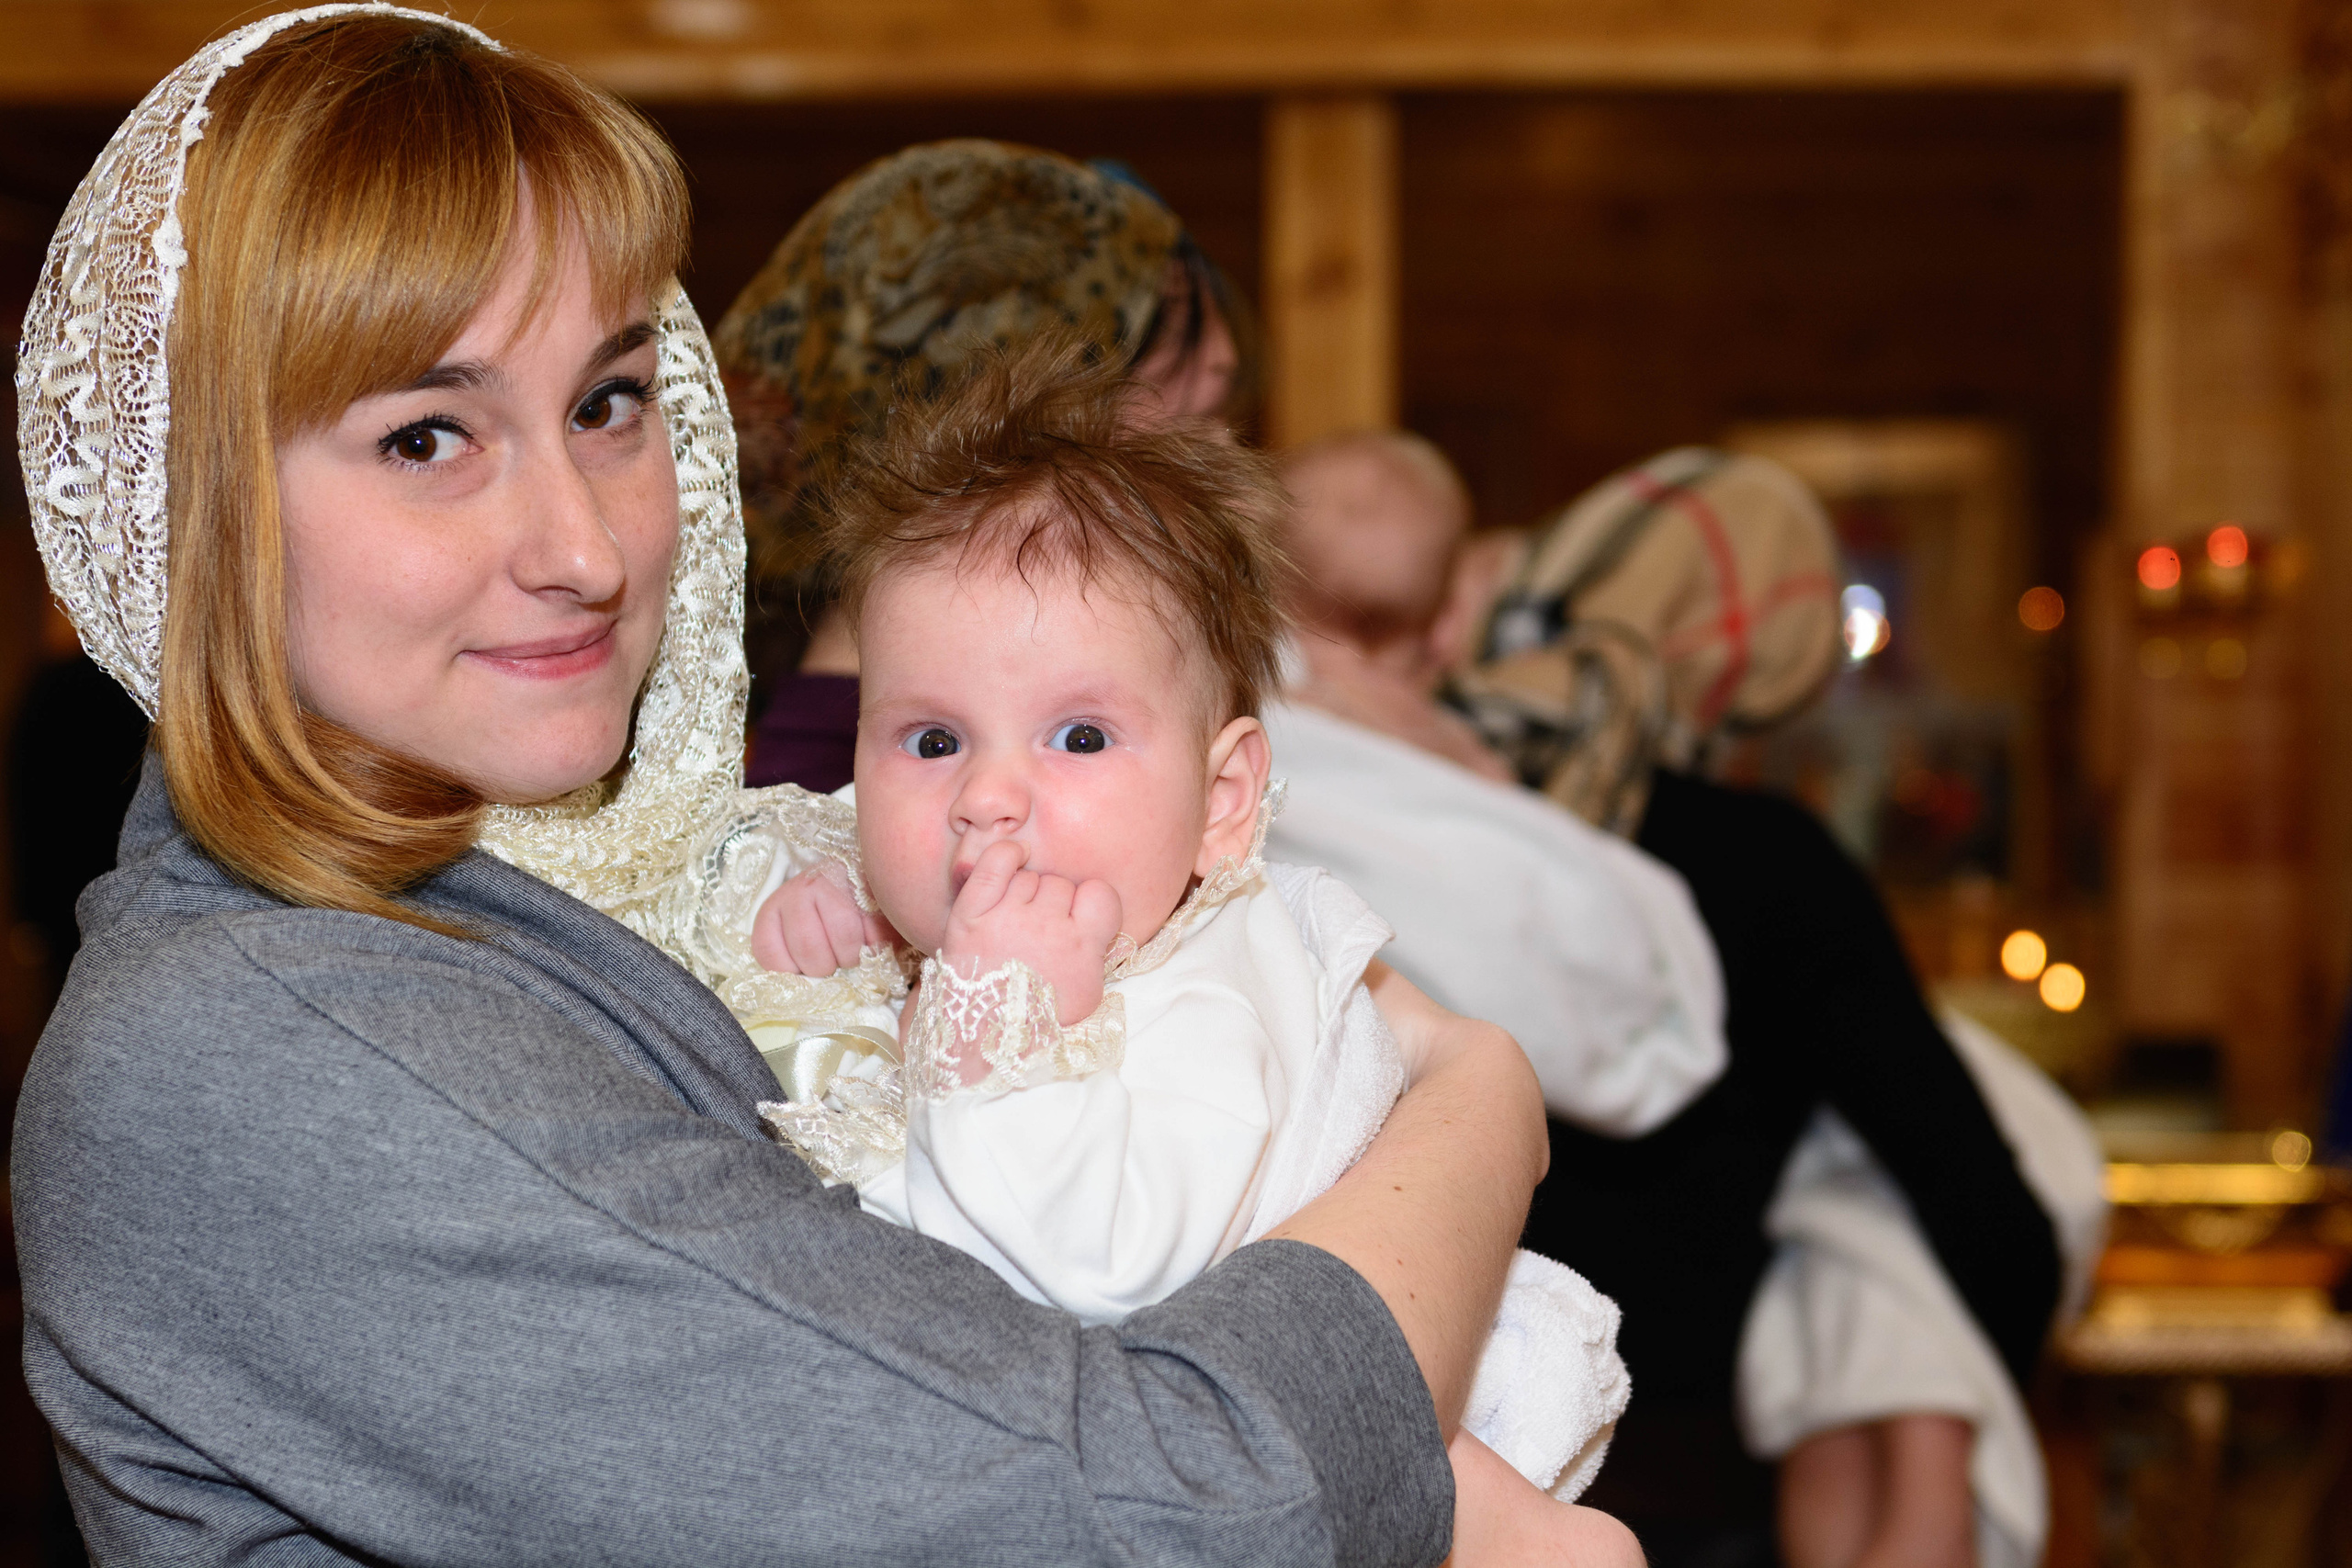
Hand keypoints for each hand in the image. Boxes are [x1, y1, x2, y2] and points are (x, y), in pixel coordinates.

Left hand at [750, 862, 897, 975]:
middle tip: (836, 958)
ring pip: (845, 942)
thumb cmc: (826, 917)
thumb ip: (795, 961)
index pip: (769, 954)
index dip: (791, 971)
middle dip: (828, 966)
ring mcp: (832, 885)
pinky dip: (878, 944)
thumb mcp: (799, 936)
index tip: (805, 969)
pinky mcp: (866, 885)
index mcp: (772, 911)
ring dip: (854, 956)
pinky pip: (875, 933)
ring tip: (855, 948)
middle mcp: (797, 893)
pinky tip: (872, 934)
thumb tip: (808, 995)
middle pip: (810, 951)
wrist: (860, 877)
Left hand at [940, 840, 1121, 1025]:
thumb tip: (1095, 920)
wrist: (983, 1037)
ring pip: (1030, 877)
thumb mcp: (1087, 995)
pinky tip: (1013, 858)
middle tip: (1039, 934)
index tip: (1078, 919)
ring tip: (1015, 925)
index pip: (1100, 893)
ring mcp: (1007, 918)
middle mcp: (1046, 927)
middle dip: (1053, 904)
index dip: (1090, 902)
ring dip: (1025, 893)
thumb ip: (1097, 953)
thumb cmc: (1038, 1016)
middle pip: (1060, 885)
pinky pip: (995, 863)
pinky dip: (1006, 854)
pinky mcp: (971, 914)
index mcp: (1080, 947)